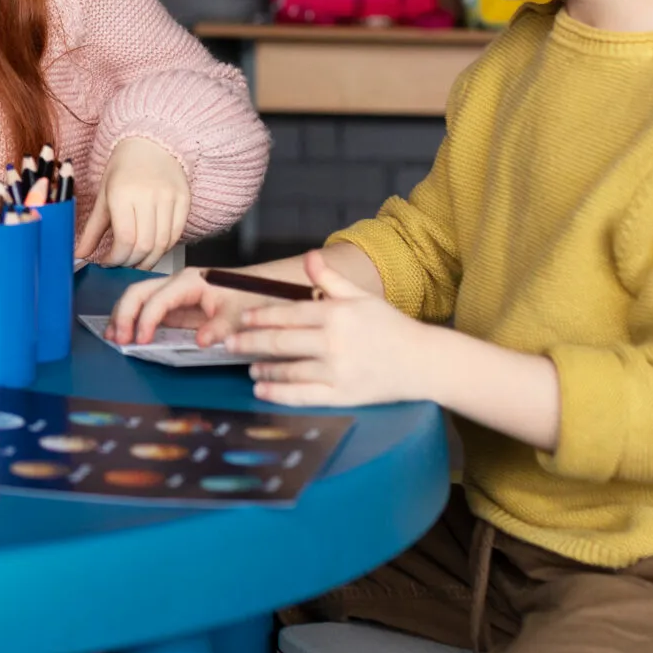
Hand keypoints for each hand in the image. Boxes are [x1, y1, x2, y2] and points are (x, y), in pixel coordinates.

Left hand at [76, 136, 190, 268]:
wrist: (151, 143)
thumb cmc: (123, 169)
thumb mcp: (103, 196)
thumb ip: (92, 229)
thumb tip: (79, 254)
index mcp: (123, 194)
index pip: (125, 239)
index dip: (116, 258)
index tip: (108, 262)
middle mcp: (149, 195)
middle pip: (144, 246)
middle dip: (131, 262)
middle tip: (121, 264)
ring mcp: (170, 198)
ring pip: (163, 244)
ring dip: (149, 260)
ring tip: (136, 261)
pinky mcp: (185, 199)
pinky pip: (177, 234)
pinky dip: (164, 248)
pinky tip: (153, 249)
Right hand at [105, 266, 261, 345]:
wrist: (262, 289)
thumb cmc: (250, 296)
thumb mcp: (239, 315)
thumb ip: (220, 328)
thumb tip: (201, 341)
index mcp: (190, 282)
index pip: (158, 300)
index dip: (146, 320)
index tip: (141, 341)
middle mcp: (177, 283)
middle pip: (138, 293)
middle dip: (124, 314)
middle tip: (119, 338)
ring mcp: (173, 293)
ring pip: (138, 298)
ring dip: (122, 316)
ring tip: (113, 336)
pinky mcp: (175, 305)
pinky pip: (147, 309)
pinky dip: (133, 319)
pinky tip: (125, 332)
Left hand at [229, 250, 439, 407]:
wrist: (423, 362)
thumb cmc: (390, 327)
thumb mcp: (362, 297)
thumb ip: (331, 279)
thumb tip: (310, 256)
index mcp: (336, 314)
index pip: (287, 313)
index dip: (260, 316)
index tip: (242, 318)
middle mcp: (333, 342)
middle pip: (280, 341)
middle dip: (249, 342)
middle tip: (229, 344)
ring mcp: (336, 371)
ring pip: (288, 369)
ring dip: (263, 368)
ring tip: (250, 367)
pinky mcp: (342, 395)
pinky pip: (301, 395)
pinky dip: (277, 393)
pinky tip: (261, 389)